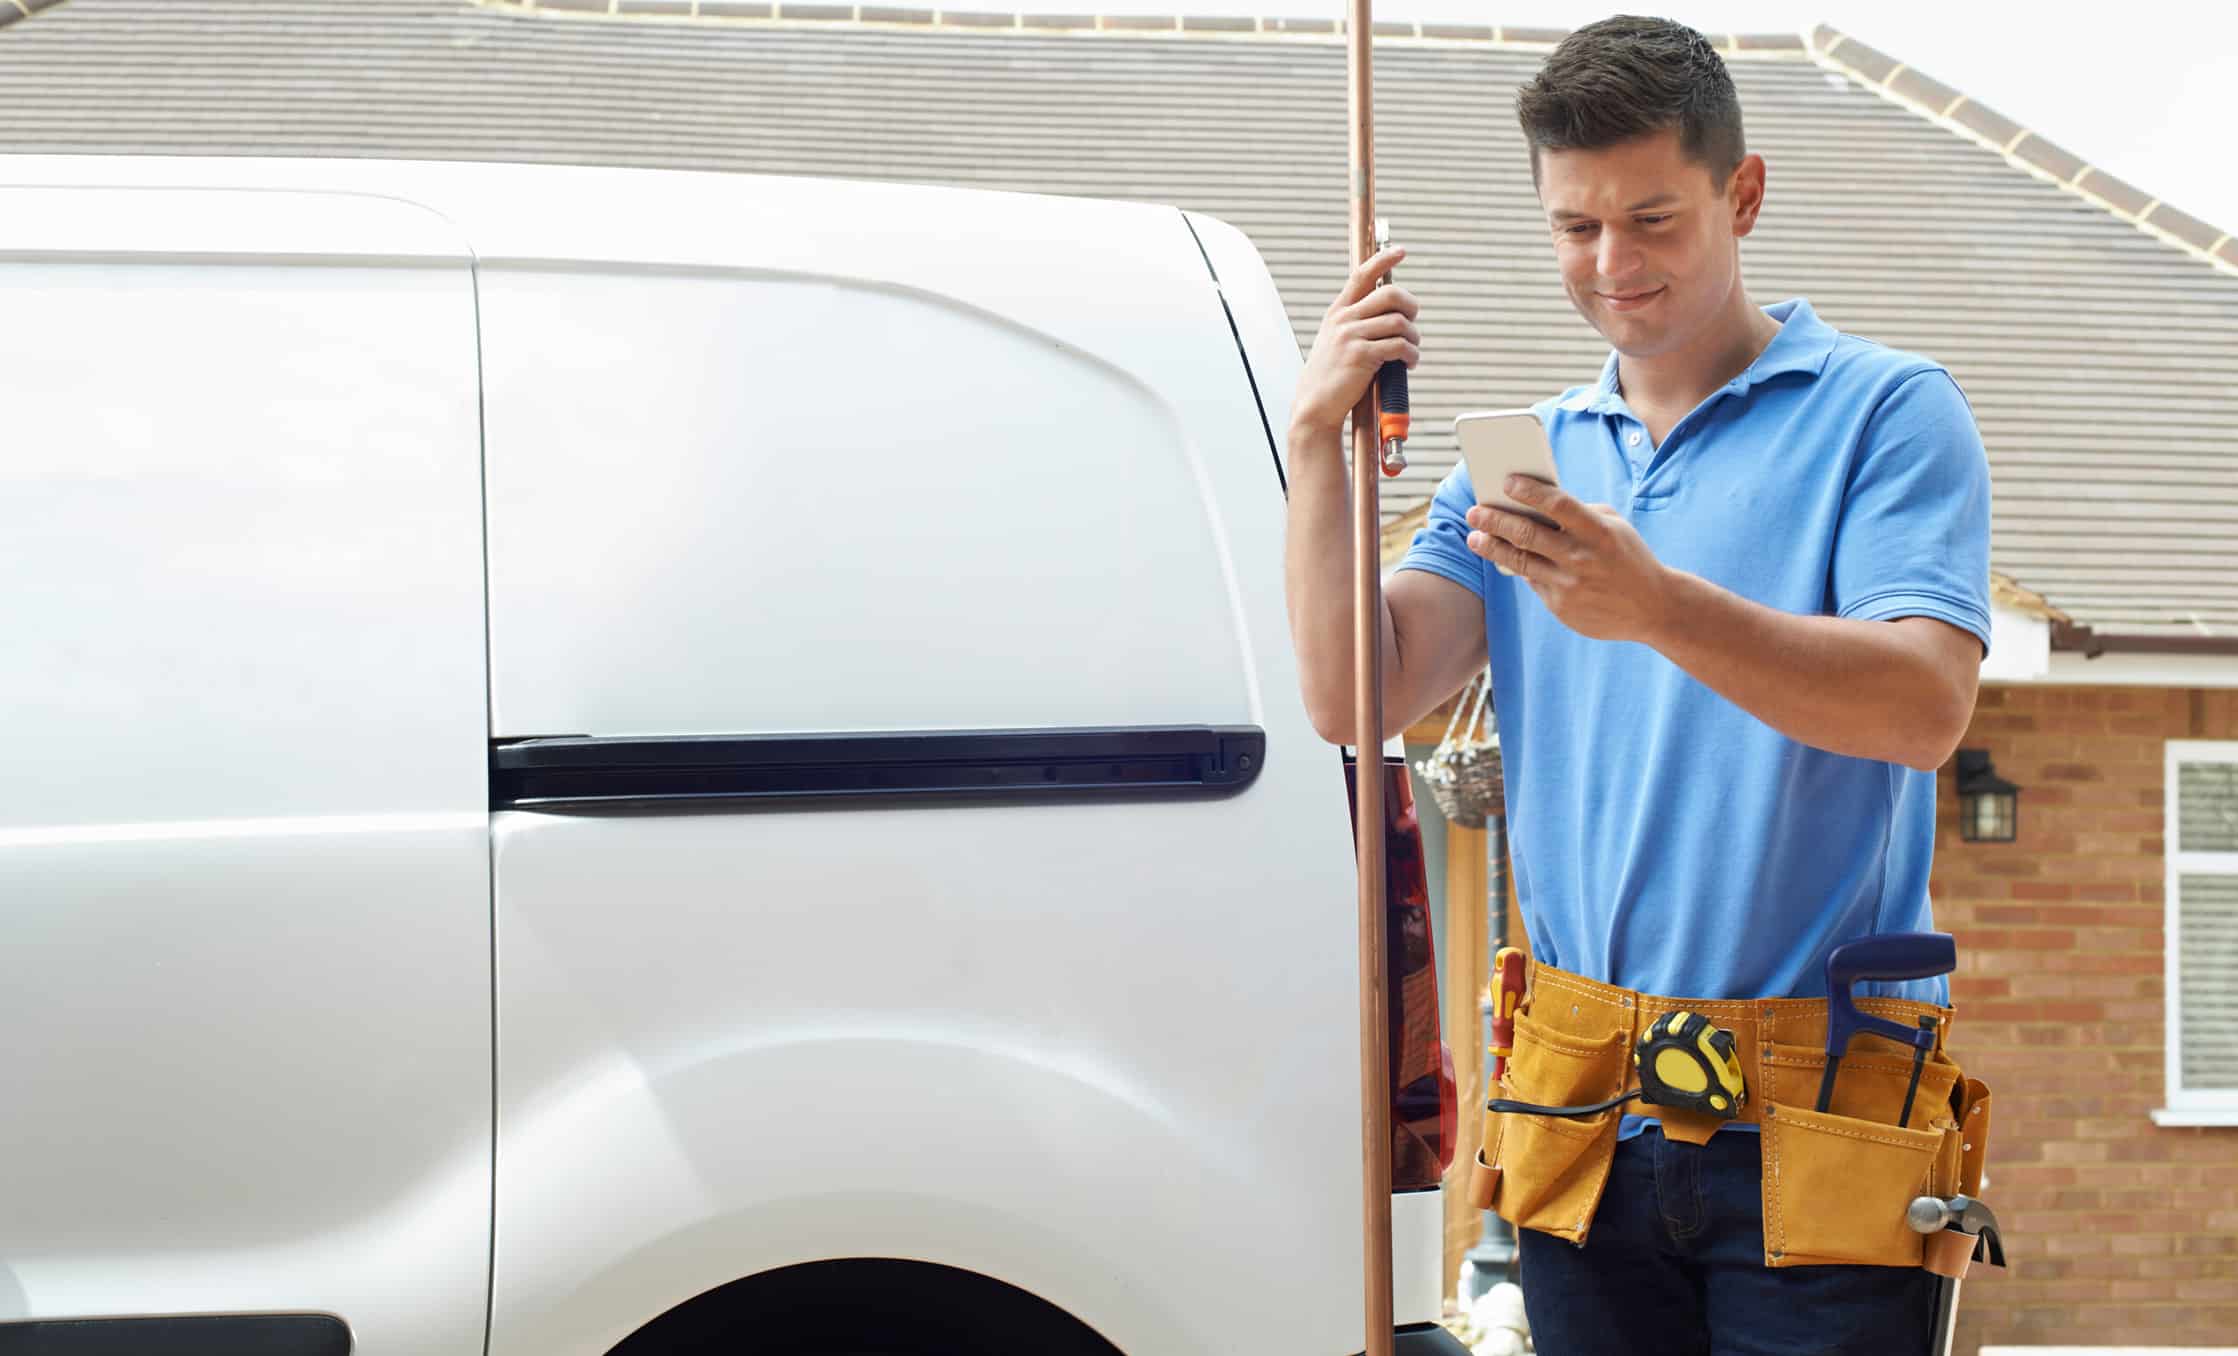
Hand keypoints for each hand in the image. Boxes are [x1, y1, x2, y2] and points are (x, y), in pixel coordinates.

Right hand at [1288, 245, 1420, 441]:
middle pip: (1390, 294)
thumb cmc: (1331, 377)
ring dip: (1414, 338)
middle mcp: (1343, 319)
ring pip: (1400, 322)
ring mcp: (1351, 336)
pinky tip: (1409, 364)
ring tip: (1411, 351)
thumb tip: (1393, 315)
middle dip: (1411, 306)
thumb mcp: (1337, 342)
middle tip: (1413, 321)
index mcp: (1338, 312)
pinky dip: (1411, 355)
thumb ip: (1357, 324)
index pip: (1361, 276)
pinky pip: (1399, 346)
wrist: (1315, 406)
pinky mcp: (1361, 356)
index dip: (1382, 260)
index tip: (1399, 251)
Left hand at [1466, 477, 1678, 644]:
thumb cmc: (1628, 557)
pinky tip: (1505, 558)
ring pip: (1520, 562)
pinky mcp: (1562, 607)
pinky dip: (1520, 568)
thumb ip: (1579, 515)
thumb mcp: (1614, 527)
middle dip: (1495, 521)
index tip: (1506, 481)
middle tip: (1474, 511)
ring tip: (1474, 537)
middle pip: (1528, 535)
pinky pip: (1533, 582)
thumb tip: (1535, 506)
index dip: (1529, 491)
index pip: (1558, 504)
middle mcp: (1582, 558)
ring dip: (1493, 547)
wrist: (1654, 607)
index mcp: (1599, 531)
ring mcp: (1570, 585)